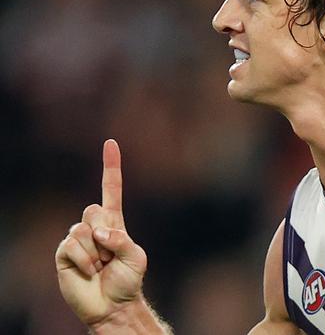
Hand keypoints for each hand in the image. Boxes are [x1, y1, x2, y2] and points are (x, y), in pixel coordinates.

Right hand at [55, 139, 146, 326]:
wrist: (113, 305)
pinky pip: (72, 246)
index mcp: (114, 221)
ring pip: (82, 229)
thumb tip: (100, 233)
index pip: (111, 188)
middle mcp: (94, 226)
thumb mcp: (135, 256)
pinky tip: (88, 271)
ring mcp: (77, 239)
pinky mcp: (64, 253)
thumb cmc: (128, 279)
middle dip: (105, 232)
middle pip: (93, 209)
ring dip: (96, 252)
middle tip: (110, 255)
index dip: (111, 166)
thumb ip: (122, 240)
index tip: (110, 143)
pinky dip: (85, 261)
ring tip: (100, 266)